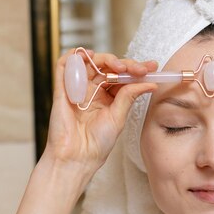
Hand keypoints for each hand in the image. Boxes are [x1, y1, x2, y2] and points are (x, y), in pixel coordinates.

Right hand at [44, 49, 157, 171]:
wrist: (78, 157)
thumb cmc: (97, 143)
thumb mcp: (118, 117)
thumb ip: (130, 96)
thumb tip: (150, 82)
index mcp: (107, 98)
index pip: (121, 76)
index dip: (135, 69)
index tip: (152, 68)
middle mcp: (92, 91)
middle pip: (107, 66)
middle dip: (125, 64)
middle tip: (139, 69)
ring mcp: (77, 88)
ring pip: (89, 62)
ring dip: (104, 58)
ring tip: (118, 67)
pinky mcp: (62, 89)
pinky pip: (64, 66)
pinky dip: (74, 56)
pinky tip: (88, 56)